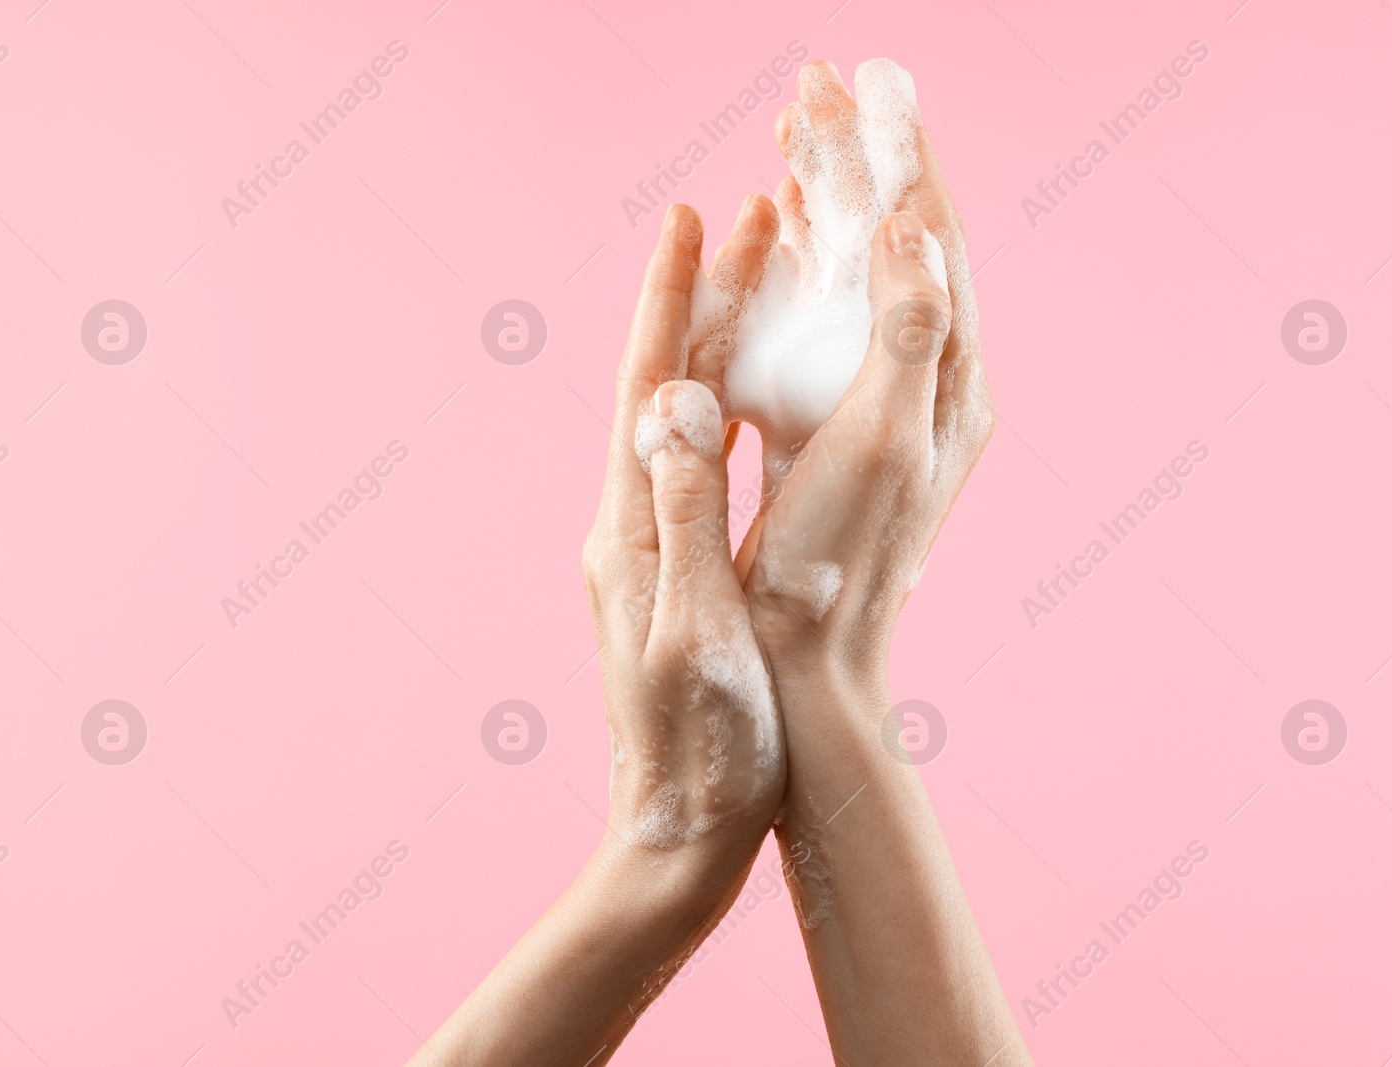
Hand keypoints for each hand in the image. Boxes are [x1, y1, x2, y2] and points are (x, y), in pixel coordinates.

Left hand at [582, 202, 786, 917]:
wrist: (682, 834)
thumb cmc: (703, 748)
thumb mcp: (696, 631)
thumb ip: (686, 515)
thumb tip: (670, 400)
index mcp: (633, 531)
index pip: (644, 389)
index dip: (669, 302)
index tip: (692, 218)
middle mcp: (629, 527)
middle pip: (662, 388)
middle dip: (704, 302)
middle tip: (749, 223)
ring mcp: (648, 551)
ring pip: (681, 423)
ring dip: (718, 347)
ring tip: (763, 285)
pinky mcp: (674, 578)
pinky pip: (696, 470)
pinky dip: (725, 415)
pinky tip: (751, 399)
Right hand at [729, 59, 993, 673]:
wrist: (809, 655)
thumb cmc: (839, 560)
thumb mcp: (883, 441)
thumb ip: (907, 330)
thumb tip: (912, 224)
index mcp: (954, 379)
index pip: (936, 238)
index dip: (900, 153)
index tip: (867, 77)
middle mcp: (932, 380)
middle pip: (902, 241)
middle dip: (860, 158)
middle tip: (815, 82)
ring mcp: (887, 397)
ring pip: (864, 273)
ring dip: (832, 200)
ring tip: (795, 135)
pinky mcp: (842, 418)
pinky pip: (831, 319)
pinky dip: (807, 262)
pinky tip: (778, 231)